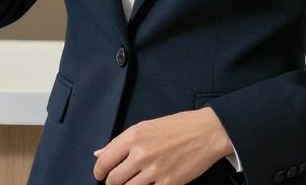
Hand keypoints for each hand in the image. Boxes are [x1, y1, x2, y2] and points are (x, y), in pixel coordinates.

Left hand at [92, 107, 233, 184]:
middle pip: (114, 180)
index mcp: (132, 137)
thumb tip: (99, 153)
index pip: (105, 161)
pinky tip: (148, 184)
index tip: (100, 175)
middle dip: (112, 183)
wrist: (206, 132)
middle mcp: (141, 154)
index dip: (98, 172)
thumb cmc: (176, 127)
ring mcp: (154, 171)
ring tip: (132, 183)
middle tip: (116, 182)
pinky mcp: (168, 183)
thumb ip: (119, 142)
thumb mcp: (144, 127)